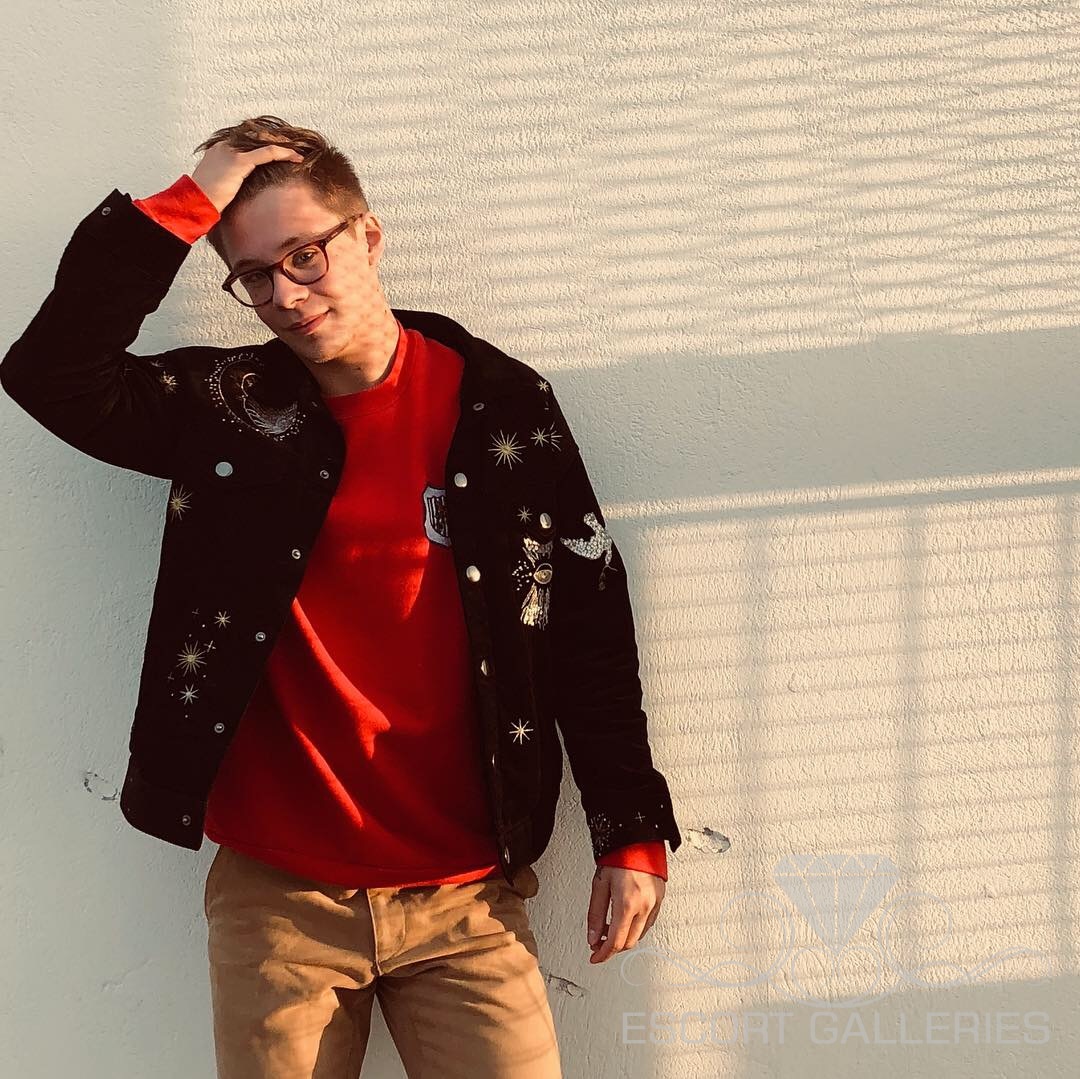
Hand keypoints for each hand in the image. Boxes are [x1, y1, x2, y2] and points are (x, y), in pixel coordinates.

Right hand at [190, 131, 304, 213]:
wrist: (195, 201)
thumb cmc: (205, 200)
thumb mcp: (218, 187)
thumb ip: (230, 182)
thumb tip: (238, 190)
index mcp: (219, 150)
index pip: (245, 141)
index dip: (263, 143)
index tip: (278, 149)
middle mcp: (225, 146)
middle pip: (256, 137)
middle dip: (275, 141)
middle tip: (292, 147)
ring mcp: (232, 152)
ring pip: (264, 143)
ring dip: (282, 146)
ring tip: (297, 151)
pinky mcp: (240, 162)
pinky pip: (268, 153)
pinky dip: (284, 154)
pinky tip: (297, 157)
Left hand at [586, 864, 664, 963]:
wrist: (637, 838)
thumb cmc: (619, 855)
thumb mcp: (600, 884)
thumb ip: (595, 914)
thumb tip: (593, 937)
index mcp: (628, 903)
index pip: (616, 942)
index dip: (603, 954)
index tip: (595, 957)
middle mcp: (645, 906)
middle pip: (629, 942)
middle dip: (612, 947)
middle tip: (598, 942)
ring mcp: (655, 903)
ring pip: (640, 935)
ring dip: (624, 937)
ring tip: (610, 927)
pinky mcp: (661, 899)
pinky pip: (648, 923)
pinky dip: (635, 927)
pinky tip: (625, 919)